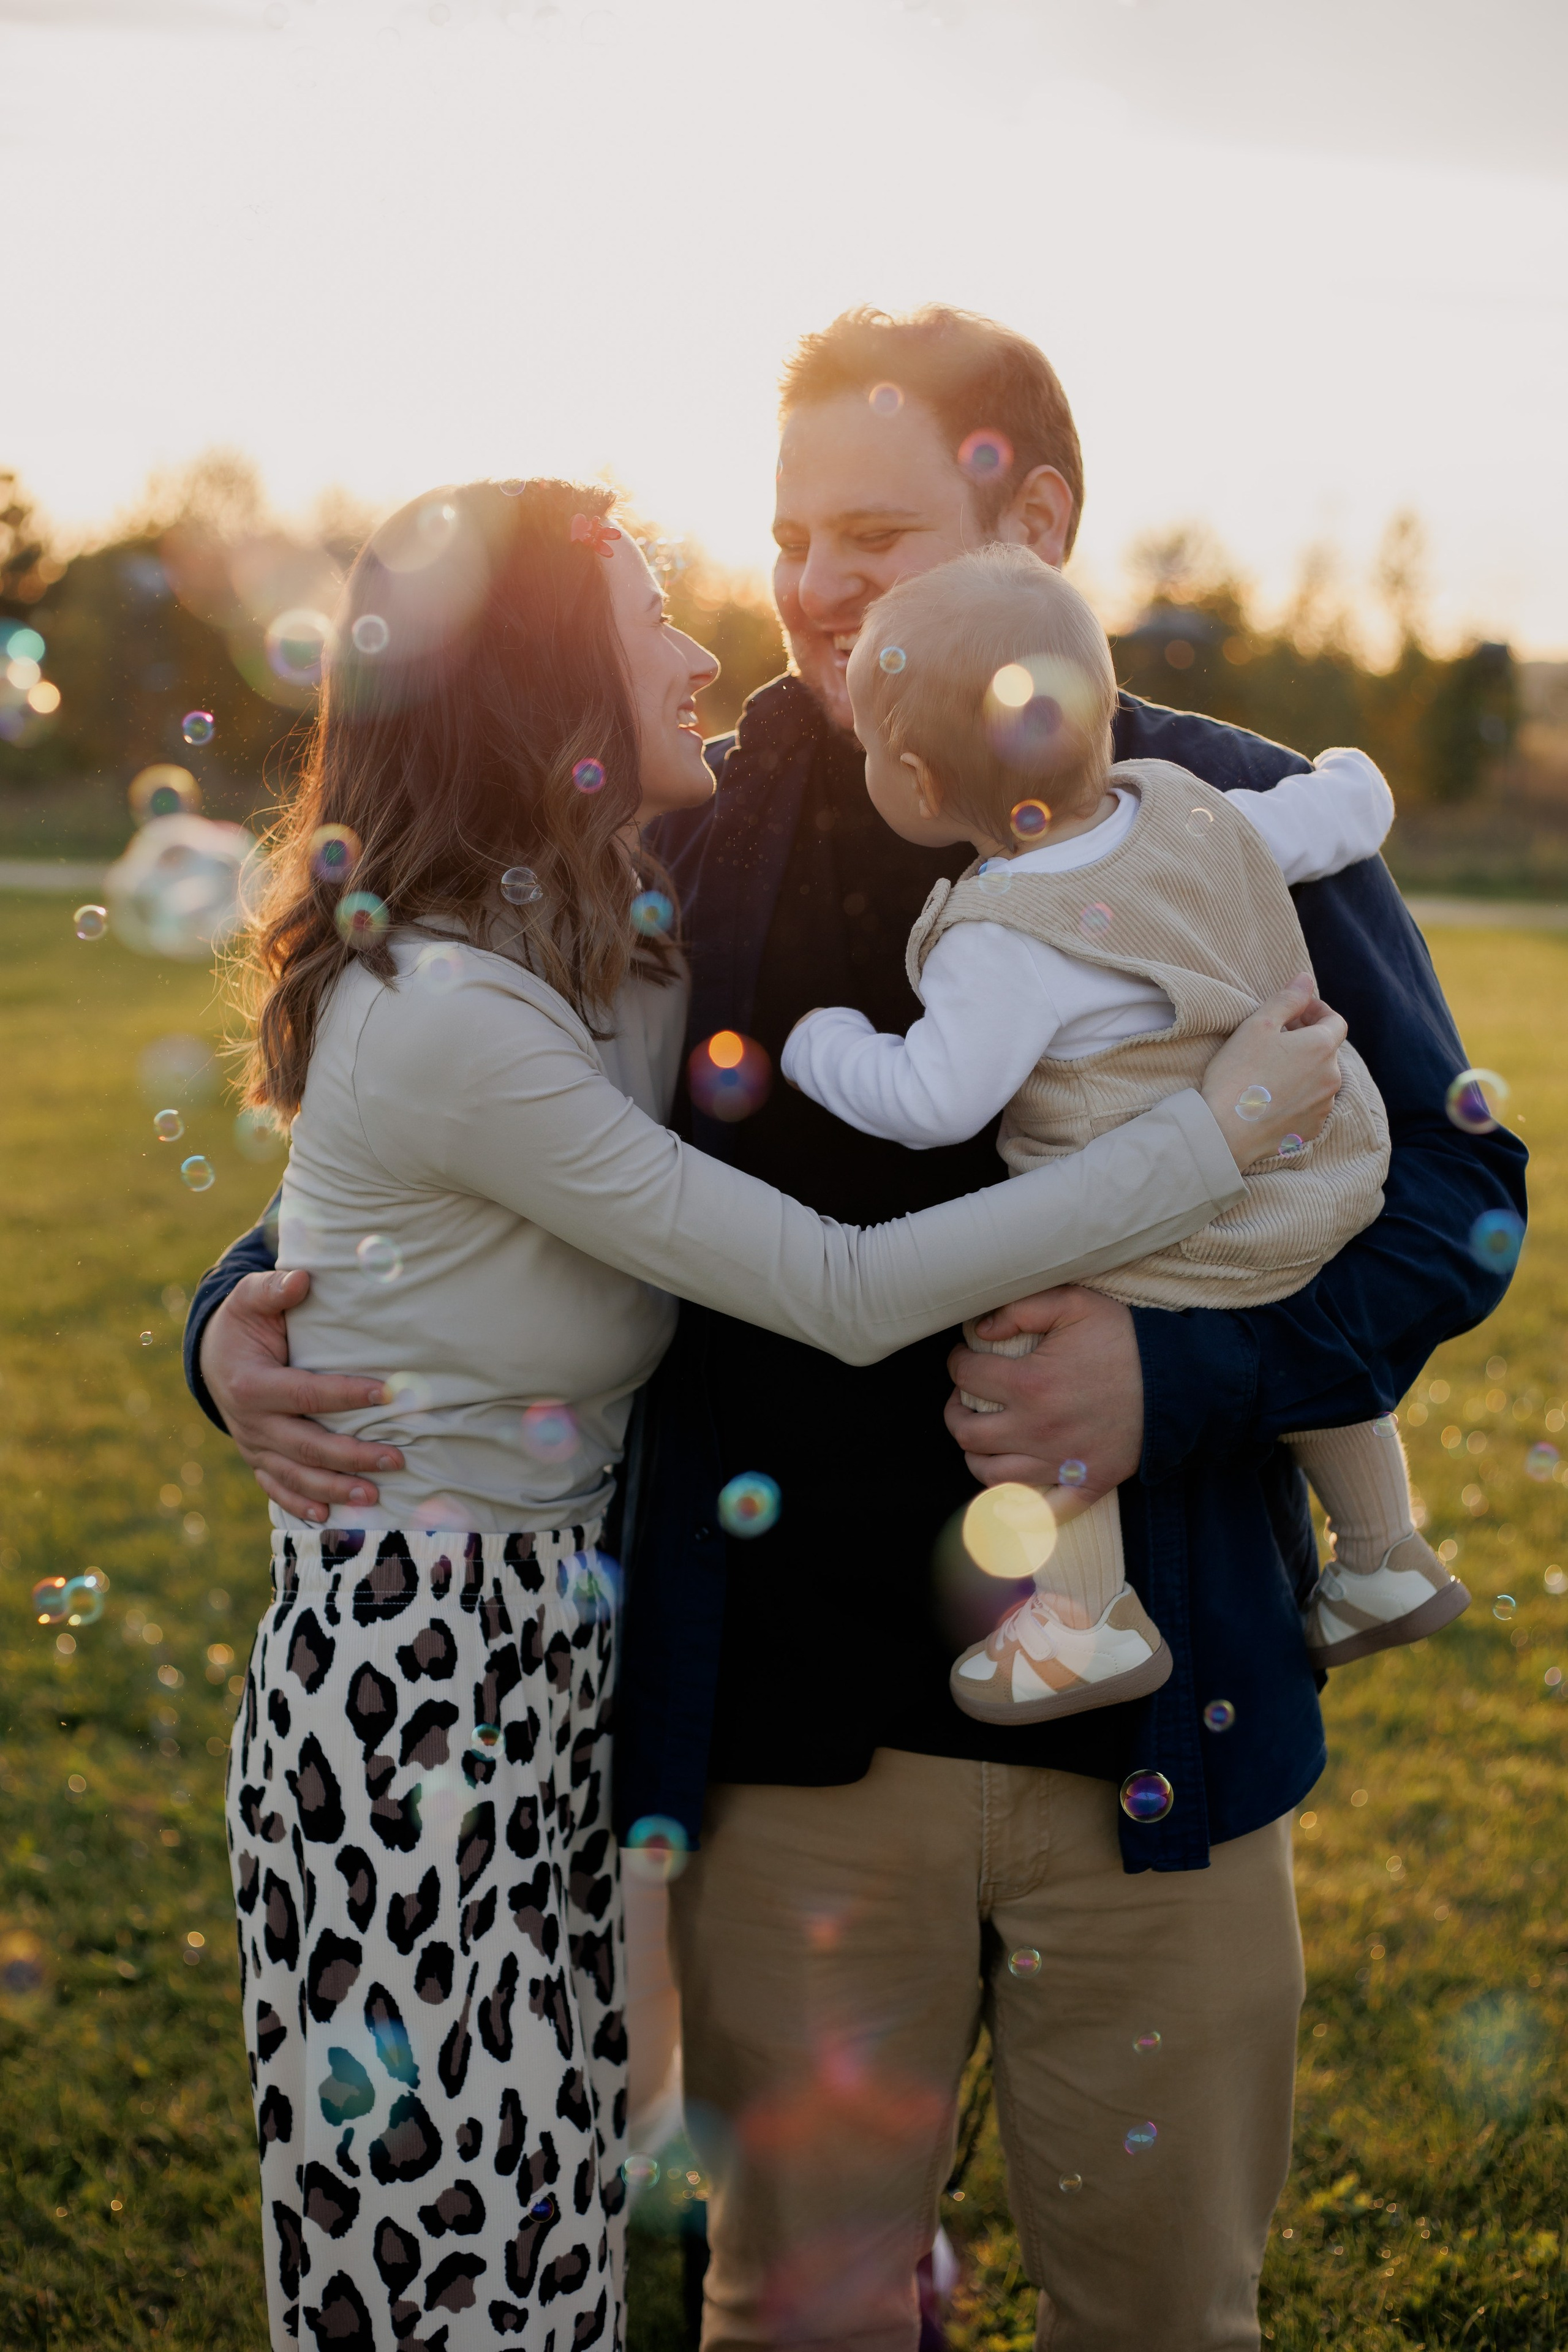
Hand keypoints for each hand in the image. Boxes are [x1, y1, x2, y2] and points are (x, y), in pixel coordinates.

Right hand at [199, 1268, 403, 1523]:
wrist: (211, 1356)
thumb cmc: (243, 1323)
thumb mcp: (250, 1299)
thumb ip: (272, 1290)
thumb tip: (302, 1279)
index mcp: (252, 1384)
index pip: (307, 1394)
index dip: (347, 1395)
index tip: (388, 1393)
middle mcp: (251, 1422)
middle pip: (307, 1445)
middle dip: (352, 1456)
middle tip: (396, 1458)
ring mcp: (253, 1445)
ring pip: (296, 1474)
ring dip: (335, 1488)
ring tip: (374, 1496)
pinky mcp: (257, 1459)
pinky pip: (277, 1487)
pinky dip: (299, 1503)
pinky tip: (327, 1515)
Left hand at [945, 1286, 1142, 1515]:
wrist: (1181, 1380)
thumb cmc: (1126, 1339)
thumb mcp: (1075, 1303)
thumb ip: (1021, 1308)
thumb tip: (980, 1330)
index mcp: (1030, 1384)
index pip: (967, 1377)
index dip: (958, 1363)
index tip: (964, 1358)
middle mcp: (1037, 1429)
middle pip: (967, 1434)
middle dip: (956, 1413)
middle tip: (964, 1399)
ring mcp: (1059, 1462)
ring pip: (991, 1475)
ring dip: (977, 1456)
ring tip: (983, 1437)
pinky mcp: (1086, 1484)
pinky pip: (1042, 1512)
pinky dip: (1020, 1509)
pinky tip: (1009, 1494)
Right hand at [1202, 976, 1346, 1165]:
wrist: (1225, 1131)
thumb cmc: (1238, 1074)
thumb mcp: (1258, 1025)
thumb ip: (1287, 999)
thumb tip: (1306, 979)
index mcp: (1321, 1047)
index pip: (1335, 1021)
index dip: (1317, 1011)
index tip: (1296, 1012)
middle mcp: (1331, 1077)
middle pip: (1327, 1050)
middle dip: (1308, 1039)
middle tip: (1278, 1037)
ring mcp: (1323, 1106)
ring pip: (1320, 1078)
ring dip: (1303, 1068)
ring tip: (1272, 1068)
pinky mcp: (1311, 1128)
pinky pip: (1311, 1104)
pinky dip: (1298, 1094)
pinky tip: (1272, 1095)